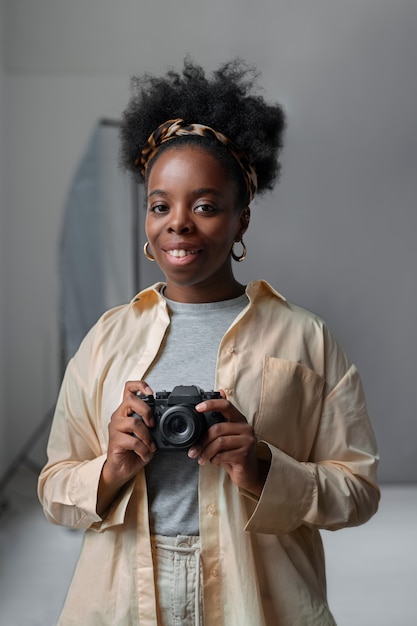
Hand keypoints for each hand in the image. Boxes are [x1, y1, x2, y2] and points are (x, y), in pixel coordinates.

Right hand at [97, 380, 155, 514]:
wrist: (122, 469)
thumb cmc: (134, 450)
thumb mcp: (147, 434)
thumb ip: (152, 424)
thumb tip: (164, 420)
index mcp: (127, 411)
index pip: (129, 389)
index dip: (140, 385)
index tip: (151, 393)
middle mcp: (119, 416)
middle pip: (130, 400)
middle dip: (146, 410)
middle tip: (152, 424)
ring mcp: (115, 428)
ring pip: (134, 423)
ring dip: (147, 436)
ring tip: (150, 445)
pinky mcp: (114, 441)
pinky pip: (132, 441)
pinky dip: (143, 448)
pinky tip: (144, 453)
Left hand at [188, 390, 268, 496]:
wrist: (248, 474)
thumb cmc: (234, 454)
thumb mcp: (225, 438)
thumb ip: (216, 424)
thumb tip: (203, 407)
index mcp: (240, 420)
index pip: (226, 406)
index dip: (211, 404)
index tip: (198, 408)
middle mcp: (246, 428)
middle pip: (218, 428)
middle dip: (202, 441)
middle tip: (193, 450)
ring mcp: (247, 441)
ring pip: (219, 442)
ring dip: (206, 452)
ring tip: (202, 458)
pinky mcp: (245, 455)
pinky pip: (223, 455)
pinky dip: (214, 459)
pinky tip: (214, 462)